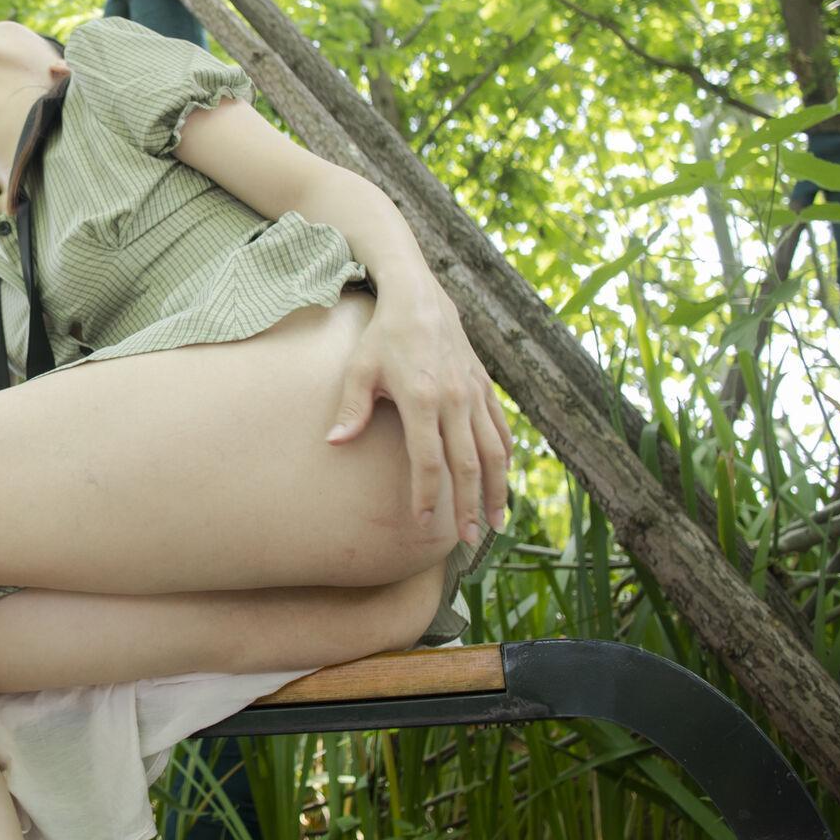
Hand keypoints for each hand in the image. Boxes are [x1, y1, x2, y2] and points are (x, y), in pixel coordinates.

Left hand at [325, 287, 512, 547]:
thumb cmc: (383, 336)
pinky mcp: (485, 387)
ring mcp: (475, 394)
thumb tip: (335, 443)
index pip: (429, 459)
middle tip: (469, 541)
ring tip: (495, 524)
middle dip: (469, 506)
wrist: (419, 298)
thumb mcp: (360, 368)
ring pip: (494, 452)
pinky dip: (504, 458)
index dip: (428, 494)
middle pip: (468, 464)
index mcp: (422, 398)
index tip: (424, 521)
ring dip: (496, 490)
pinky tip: (502, 482)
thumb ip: (351, 409)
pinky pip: (501, 430)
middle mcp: (455, 400)